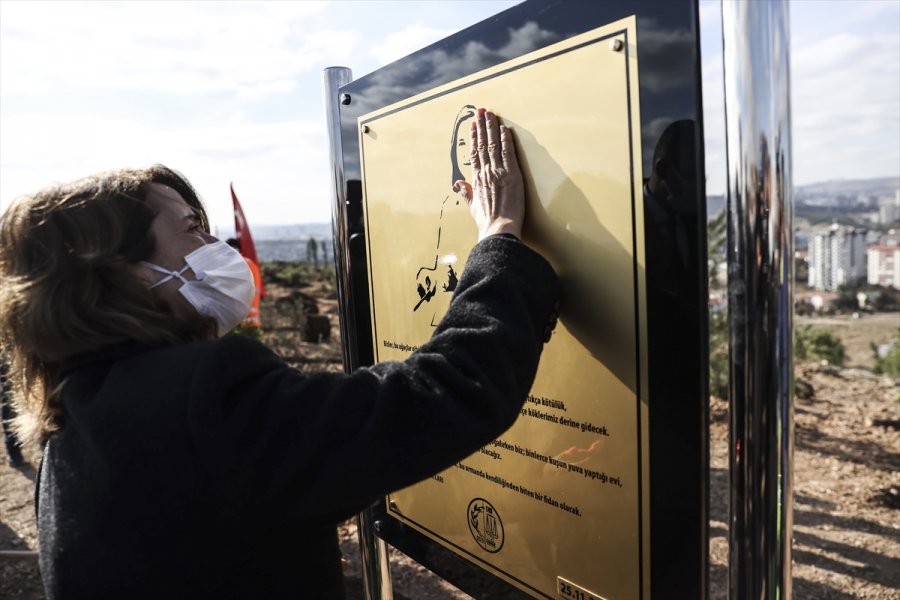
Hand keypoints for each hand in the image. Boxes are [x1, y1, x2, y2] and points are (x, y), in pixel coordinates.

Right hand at [454, 108, 523, 240]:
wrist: (498, 229)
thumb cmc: (487, 222)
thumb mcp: (473, 207)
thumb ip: (467, 193)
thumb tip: (459, 184)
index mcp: (476, 180)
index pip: (474, 153)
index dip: (473, 138)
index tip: (473, 125)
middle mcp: (486, 173)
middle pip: (482, 144)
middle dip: (482, 126)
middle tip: (481, 111)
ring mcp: (498, 172)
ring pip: (494, 145)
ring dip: (492, 127)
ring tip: (490, 113)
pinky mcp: (512, 175)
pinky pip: (508, 153)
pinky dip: (506, 140)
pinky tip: (504, 128)